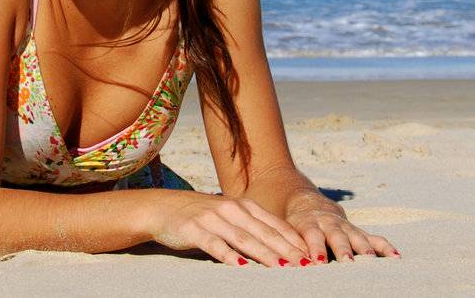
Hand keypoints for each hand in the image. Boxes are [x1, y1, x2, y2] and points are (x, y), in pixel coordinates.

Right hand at [151, 192, 314, 266]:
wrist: (163, 208)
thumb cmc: (202, 216)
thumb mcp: (230, 217)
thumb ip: (252, 228)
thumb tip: (282, 248)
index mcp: (244, 206)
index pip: (276, 225)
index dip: (295, 241)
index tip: (311, 256)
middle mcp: (232, 209)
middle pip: (264, 232)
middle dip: (287, 250)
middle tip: (305, 266)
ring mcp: (213, 218)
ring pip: (244, 238)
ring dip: (265, 254)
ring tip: (282, 268)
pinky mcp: (195, 229)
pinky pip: (215, 244)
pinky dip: (229, 255)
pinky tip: (241, 266)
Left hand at [284, 189, 398, 261]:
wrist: (308, 205)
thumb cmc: (295, 226)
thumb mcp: (287, 233)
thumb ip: (289, 247)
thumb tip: (282, 264)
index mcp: (309, 224)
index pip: (312, 236)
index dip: (315, 248)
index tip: (318, 261)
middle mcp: (329, 224)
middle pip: (337, 237)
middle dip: (343, 249)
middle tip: (348, 262)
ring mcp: (346, 228)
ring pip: (357, 237)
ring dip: (364, 249)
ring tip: (373, 261)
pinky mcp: (358, 232)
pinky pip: (374, 239)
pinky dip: (385, 247)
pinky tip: (396, 257)